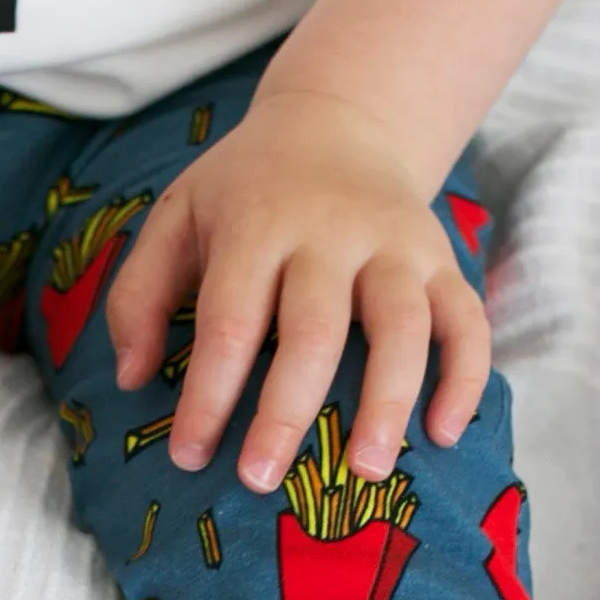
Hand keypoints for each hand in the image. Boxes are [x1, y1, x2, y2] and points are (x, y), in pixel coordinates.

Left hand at [105, 86, 490, 493]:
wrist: (338, 119)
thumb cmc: (244, 191)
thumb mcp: (176, 218)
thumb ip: (140, 295)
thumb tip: (132, 378)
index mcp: (259, 224)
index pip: (229, 321)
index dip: (207, 395)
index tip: (189, 456)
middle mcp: (334, 232)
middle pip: (314, 330)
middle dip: (286, 411)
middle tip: (259, 479)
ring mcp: (398, 245)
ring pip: (403, 326)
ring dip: (387, 402)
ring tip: (366, 473)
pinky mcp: (444, 259)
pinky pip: (466, 320)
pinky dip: (464, 377)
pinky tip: (442, 435)